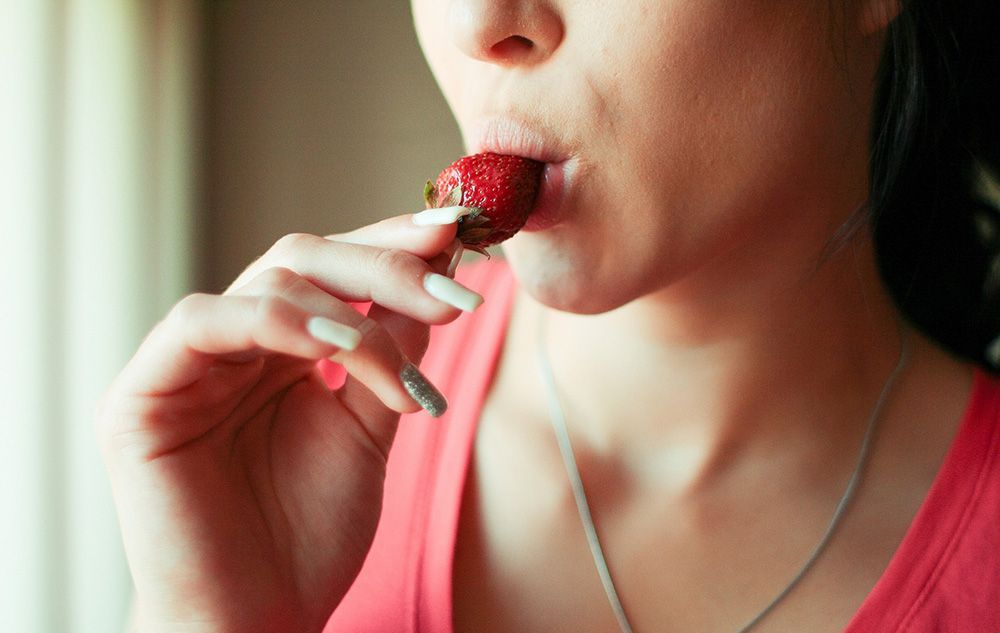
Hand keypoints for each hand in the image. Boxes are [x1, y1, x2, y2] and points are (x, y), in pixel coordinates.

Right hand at [97, 212, 474, 632]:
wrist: (259, 621)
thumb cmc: (309, 535)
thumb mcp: (370, 426)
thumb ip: (390, 352)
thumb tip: (433, 276)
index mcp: (280, 349)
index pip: (333, 269)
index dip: (391, 245)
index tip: (457, 234)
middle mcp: (233, 344)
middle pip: (304, 259)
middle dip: (385, 268)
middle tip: (452, 292)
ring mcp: (184, 365)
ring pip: (267, 284)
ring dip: (351, 316)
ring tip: (402, 374)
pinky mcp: (141, 396)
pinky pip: (201, 323)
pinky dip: (277, 322)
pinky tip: (335, 348)